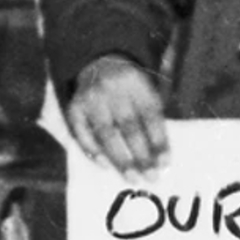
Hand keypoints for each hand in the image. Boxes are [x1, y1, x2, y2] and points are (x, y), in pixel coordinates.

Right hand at [64, 56, 167, 179]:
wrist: (99, 61)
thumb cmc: (130, 86)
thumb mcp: (146, 90)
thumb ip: (152, 117)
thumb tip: (160, 157)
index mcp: (136, 82)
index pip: (150, 114)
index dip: (159, 140)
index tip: (165, 164)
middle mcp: (113, 88)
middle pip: (128, 125)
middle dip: (141, 155)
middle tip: (151, 178)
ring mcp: (91, 98)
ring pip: (106, 133)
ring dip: (120, 159)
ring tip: (132, 178)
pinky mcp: (74, 107)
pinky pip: (81, 132)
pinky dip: (92, 150)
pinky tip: (105, 165)